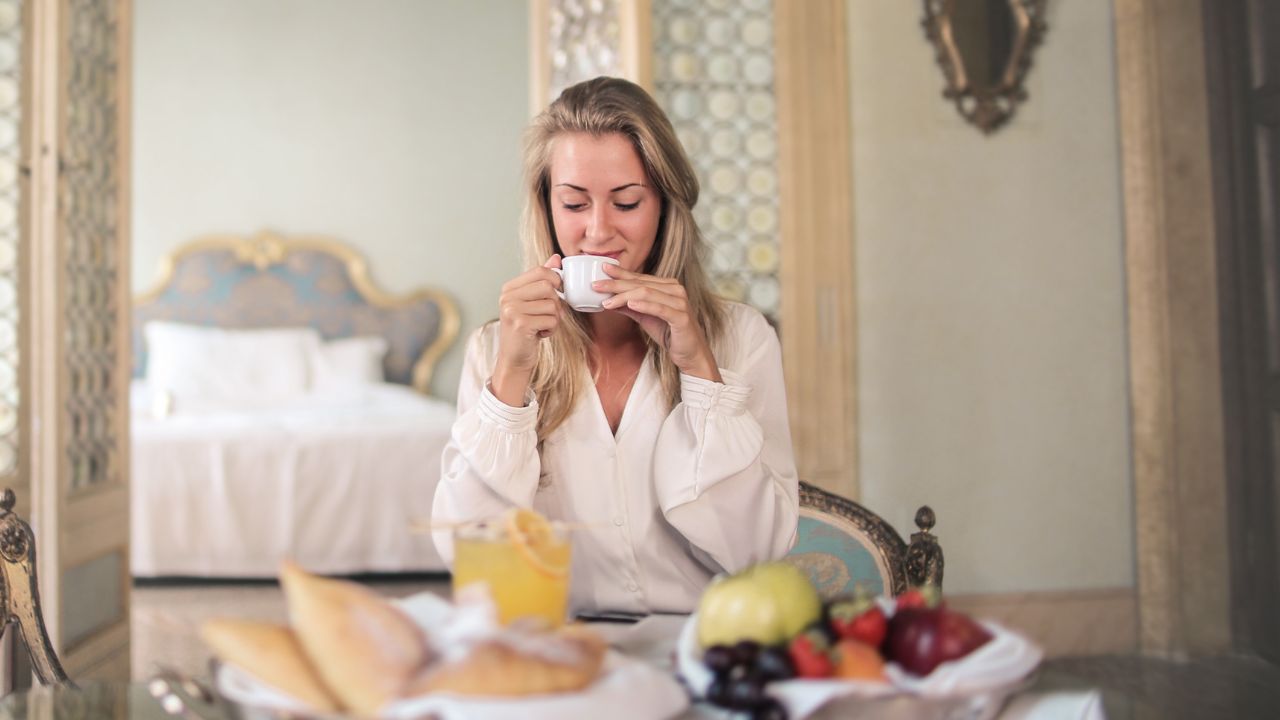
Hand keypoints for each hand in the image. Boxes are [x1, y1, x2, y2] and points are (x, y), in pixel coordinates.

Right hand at [492, 255, 561, 405]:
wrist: (514, 359)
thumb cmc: (526, 330)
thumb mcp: (533, 302)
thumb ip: (543, 279)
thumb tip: (556, 258)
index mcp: (509, 288)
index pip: (541, 271)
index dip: (555, 281)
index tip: (554, 296)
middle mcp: (507, 296)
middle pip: (549, 286)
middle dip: (556, 303)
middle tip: (546, 316)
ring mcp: (512, 310)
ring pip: (553, 304)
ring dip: (554, 319)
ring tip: (541, 326)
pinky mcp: (520, 324)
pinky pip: (551, 320)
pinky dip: (551, 329)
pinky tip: (539, 335)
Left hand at [595, 264, 722, 381]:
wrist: (690, 353)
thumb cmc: (669, 333)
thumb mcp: (644, 317)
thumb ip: (629, 307)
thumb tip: (607, 299)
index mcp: (668, 286)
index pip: (639, 278)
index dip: (620, 274)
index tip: (602, 271)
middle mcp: (675, 289)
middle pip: (640, 284)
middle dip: (616, 284)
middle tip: (596, 285)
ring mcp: (680, 302)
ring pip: (647, 293)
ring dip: (624, 297)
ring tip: (607, 301)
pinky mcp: (681, 317)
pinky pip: (660, 308)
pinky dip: (644, 305)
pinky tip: (630, 304)